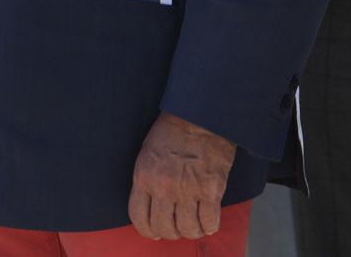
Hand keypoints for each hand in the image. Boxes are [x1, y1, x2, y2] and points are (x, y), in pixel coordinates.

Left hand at [127, 111, 235, 241]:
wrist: (200, 116)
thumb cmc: (172, 132)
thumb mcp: (147, 154)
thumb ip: (146, 181)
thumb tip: (150, 208)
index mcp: (144, 177)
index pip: (139, 218)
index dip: (147, 230)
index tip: (154, 232)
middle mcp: (164, 187)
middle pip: (164, 228)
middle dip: (170, 233)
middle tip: (176, 228)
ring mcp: (188, 190)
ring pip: (187, 229)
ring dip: (191, 231)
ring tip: (194, 226)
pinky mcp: (211, 190)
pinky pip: (209, 222)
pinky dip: (209, 227)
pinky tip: (208, 223)